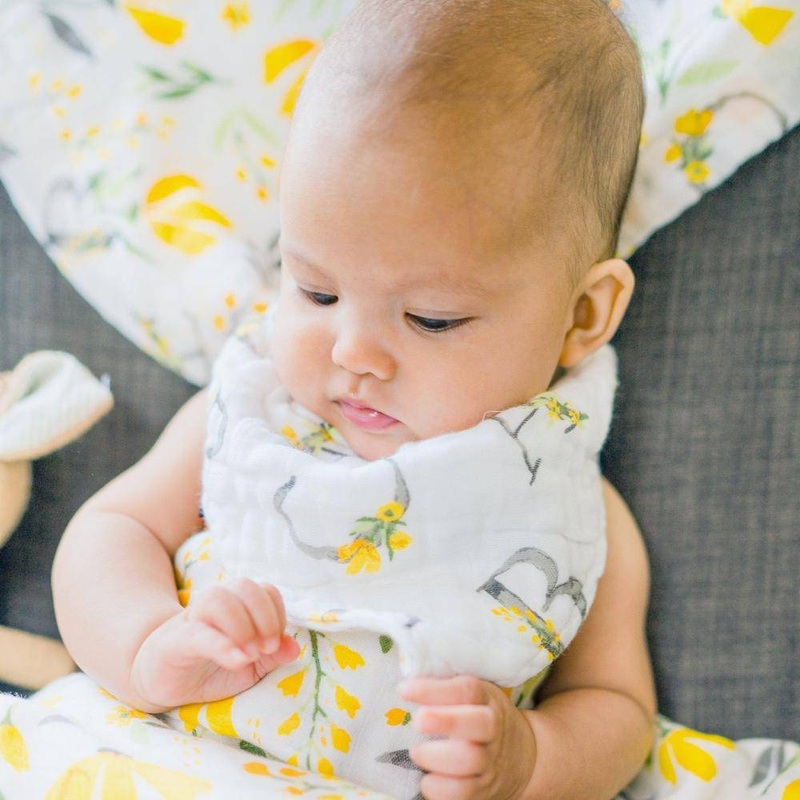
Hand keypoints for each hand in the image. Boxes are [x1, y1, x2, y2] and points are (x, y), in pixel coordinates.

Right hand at [131, 578, 299, 709]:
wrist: (160, 680)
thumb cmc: (209, 668)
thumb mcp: (249, 667)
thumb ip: (272, 656)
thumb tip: (294, 648)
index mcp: (237, 605)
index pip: (265, 590)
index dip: (277, 613)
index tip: (276, 643)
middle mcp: (215, 604)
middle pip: (245, 586)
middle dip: (265, 616)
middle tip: (267, 649)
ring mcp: (193, 619)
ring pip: (219, 598)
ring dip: (243, 626)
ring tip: (251, 655)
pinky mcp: (175, 641)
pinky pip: (199, 633)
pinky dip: (223, 644)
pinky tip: (238, 659)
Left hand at [399, 675, 536, 799]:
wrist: (524, 756)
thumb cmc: (481, 716)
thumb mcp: (474, 696)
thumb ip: (446, 689)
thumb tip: (405, 686)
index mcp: (487, 699)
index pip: (466, 689)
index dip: (435, 689)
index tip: (404, 689)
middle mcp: (493, 729)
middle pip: (479, 724)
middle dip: (445, 721)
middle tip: (417, 721)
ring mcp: (490, 761)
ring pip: (469, 761)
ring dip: (436, 758)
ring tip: (416, 752)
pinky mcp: (484, 790)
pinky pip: (462, 794)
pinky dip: (438, 788)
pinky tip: (426, 778)